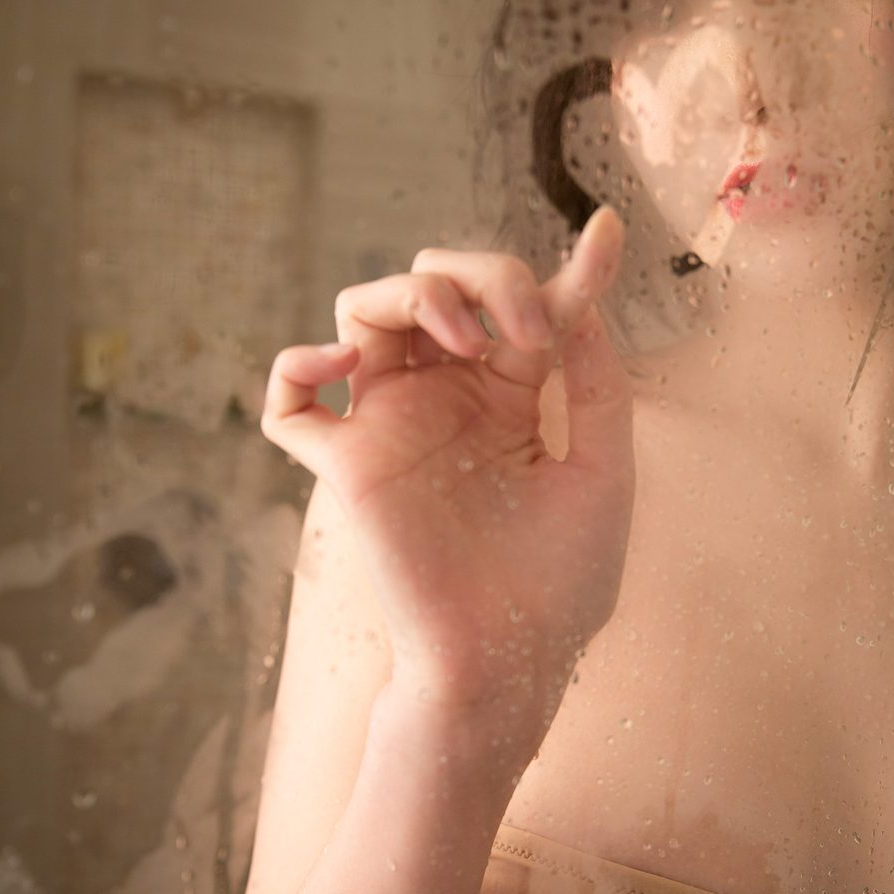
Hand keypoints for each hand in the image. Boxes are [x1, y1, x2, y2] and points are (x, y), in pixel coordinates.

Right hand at [260, 208, 634, 718]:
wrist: (512, 659)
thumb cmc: (563, 581)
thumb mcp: (602, 469)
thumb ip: (595, 378)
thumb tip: (586, 289)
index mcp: (509, 397)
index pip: (520, 307)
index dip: (563, 271)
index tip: (605, 234)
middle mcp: (446, 399)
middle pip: (433, 284)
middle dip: (481, 274)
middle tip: (526, 331)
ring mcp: (392, 426)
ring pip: (364, 313)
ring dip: (411, 292)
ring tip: (464, 336)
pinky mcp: (346, 465)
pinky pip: (288, 404)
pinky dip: (297, 365)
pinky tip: (345, 362)